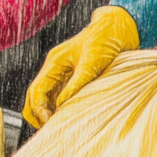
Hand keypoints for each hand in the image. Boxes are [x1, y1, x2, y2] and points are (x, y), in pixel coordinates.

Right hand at [22, 6, 139, 127]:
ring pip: (46, 100)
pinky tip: (72, 117)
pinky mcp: (75, 80)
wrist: (120, 27)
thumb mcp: (92, 63)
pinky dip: (61, 110)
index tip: (50, 122)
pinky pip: (60, 99)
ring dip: (50, 113)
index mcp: (54, 63)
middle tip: (54, 129)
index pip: (36, 91)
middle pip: (35, 98)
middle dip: (39, 114)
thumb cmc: (106, 41)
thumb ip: (76, 84)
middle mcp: (55, 70)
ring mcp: (64, 75)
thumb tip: (60, 106)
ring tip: (63, 126)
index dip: (39, 109)